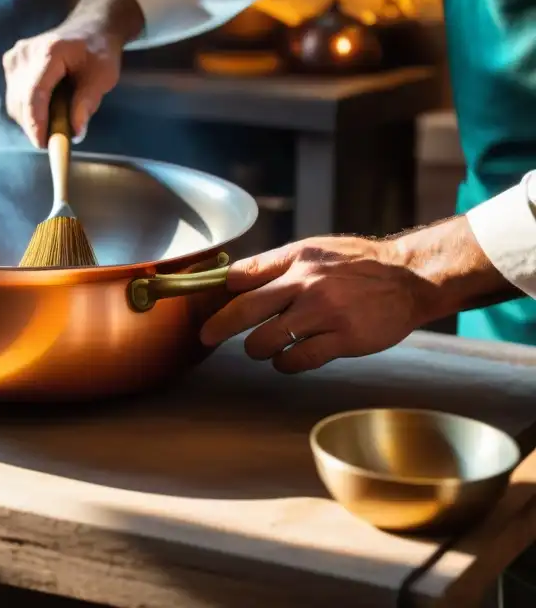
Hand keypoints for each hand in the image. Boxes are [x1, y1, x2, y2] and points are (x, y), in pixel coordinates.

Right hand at [2, 0, 143, 147]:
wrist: (90, 27)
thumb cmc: (99, 50)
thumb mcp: (103, 76)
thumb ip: (87, 103)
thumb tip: (75, 133)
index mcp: (49, 52)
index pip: (34, 95)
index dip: (36, 123)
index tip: (44, 144)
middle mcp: (25, 53)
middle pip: (21, 102)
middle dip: (37, 126)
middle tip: (58, 139)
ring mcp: (14, 58)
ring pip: (15, 103)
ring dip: (32, 120)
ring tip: (57, 120)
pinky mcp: (11, 64)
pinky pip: (15, 98)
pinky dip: (29, 111)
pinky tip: (47, 109)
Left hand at [198, 236, 434, 373]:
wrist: (410, 278)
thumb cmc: (357, 265)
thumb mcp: (315, 250)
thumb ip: (276, 265)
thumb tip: (234, 279)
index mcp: (296, 258)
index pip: (242, 274)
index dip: (218, 291)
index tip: (205, 304)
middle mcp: (306, 283)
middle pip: (245, 309)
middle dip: (219, 327)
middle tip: (206, 337)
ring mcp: (325, 312)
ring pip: (267, 340)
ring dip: (257, 349)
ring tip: (262, 348)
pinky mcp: (344, 339)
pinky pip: (299, 359)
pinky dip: (286, 363)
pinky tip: (287, 359)